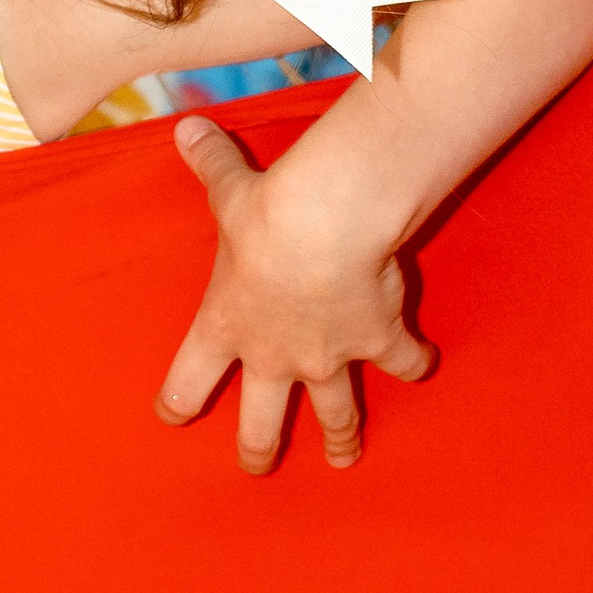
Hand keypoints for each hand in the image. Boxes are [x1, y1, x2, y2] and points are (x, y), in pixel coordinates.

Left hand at [155, 116, 434, 473]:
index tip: (171, 417)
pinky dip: (413, 364)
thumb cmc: (266, 213)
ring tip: (343, 460)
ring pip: (335, 414)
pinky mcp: (378, 343)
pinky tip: (421, 365)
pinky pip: (401, 363)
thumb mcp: (229, 188)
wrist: (327, 225)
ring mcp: (328, 357)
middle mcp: (273, 355)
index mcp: (225, 326)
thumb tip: (185, 126)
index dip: (177, 402)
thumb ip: (209, 164)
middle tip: (256, 466)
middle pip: (260, 424)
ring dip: (341, 438)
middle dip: (258, 449)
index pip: (186, 381)